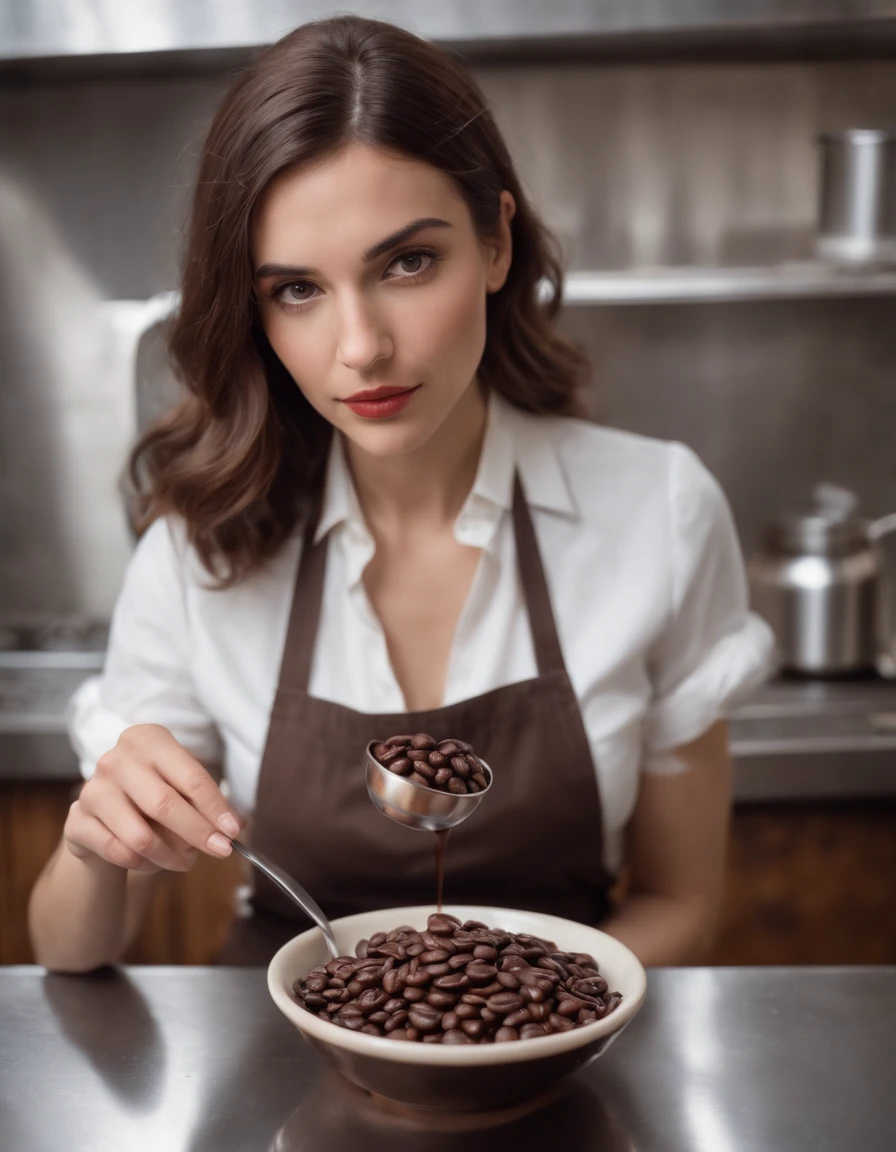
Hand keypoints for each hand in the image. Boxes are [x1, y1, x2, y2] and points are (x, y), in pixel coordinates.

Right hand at [64, 724, 244, 872]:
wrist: (103, 817)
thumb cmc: (153, 798)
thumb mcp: (182, 790)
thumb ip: (209, 805)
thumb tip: (235, 825)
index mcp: (149, 740)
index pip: (191, 777)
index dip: (216, 808)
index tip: (233, 832)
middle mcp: (117, 759)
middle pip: (165, 804)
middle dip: (198, 833)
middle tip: (220, 851)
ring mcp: (93, 789)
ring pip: (140, 837)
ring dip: (171, 856)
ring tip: (185, 860)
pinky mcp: (77, 820)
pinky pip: (120, 853)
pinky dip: (145, 865)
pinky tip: (153, 862)